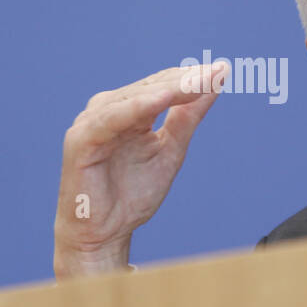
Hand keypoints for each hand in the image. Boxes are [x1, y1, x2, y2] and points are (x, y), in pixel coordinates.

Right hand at [53, 62, 228, 278]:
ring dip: (168, 89)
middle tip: (216, 72)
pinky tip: (160, 99)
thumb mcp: (170, 150)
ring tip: (197, 82)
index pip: (163, 85)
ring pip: (135, 98)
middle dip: (186, 80)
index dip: (193, 78)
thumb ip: (188, 117)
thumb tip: (214, 82)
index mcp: (128, 110)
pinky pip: (112, 119)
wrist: (103, 236)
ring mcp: (92, 122)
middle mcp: (109, 110)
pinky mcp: (82, 140)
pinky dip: (136, 107)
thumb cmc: (131, 195)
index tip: (224, 70)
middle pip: (152, 87)